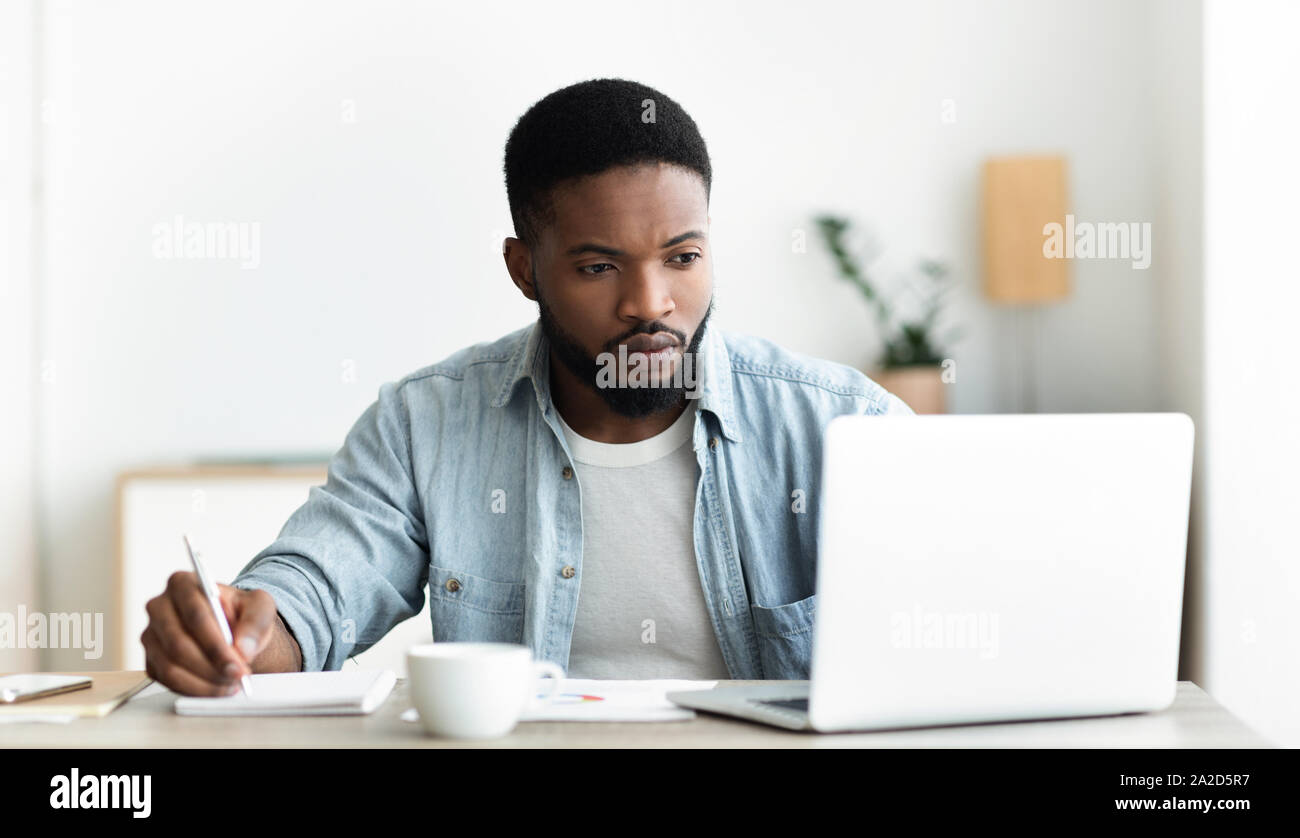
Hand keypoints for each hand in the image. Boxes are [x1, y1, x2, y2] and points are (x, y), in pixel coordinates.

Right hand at [141, 571, 277, 695]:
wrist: (232, 629)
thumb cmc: (241, 612)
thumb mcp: (259, 606)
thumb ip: (255, 622)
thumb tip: (242, 650)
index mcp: (182, 583)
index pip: (195, 615)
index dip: (216, 643)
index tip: (238, 663)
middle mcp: (159, 607)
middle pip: (178, 643)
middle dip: (211, 666)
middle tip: (237, 677)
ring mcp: (151, 635)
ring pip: (170, 666)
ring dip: (204, 681)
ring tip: (231, 684)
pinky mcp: (151, 660)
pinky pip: (167, 681)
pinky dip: (195, 690)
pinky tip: (217, 688)